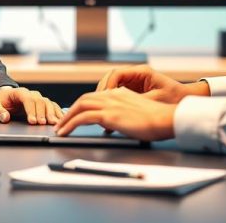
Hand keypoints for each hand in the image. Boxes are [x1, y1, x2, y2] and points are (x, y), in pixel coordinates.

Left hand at [0, 87, 63, 124]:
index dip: (31, 110)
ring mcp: (38, 98)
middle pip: (40, 101)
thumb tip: (5, 117)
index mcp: (20, 92)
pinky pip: (52, 106)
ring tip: (54, 123)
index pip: (28, 99)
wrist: (4, 97)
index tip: (32, 121)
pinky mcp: (43, 104)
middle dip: (42, 113)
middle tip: (43, 124)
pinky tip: (61, 120)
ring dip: (52, 113)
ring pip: (48, 103)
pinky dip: (57, 112)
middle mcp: (31, 94)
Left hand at [54, 88, 175, 140]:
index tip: (73, 115)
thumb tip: (110, 125)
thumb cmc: (157, 121)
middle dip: (70, 111)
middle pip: (84, 99)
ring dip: (67, 118)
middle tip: (61, 122)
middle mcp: (113, 95)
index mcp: (120, 93)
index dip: (81, 105)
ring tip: (60, 129)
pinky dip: (70, 124)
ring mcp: (110, 104)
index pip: (95, 97)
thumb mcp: (137, 113)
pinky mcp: (109, 115)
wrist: (165, 119)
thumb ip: (122, 115)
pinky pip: (83, 118)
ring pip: (80, 106)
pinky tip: (65, 132)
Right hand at [96, 64, 208, 103]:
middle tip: (97, 105)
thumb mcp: (156, 100)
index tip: (105, 98)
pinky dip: (112, 103)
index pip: (117, 74)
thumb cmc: (175, 98)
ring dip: (105, 98)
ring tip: (100, 110)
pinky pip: (118, 94)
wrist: (186, 100)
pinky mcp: (134, 91)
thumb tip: (120, 108)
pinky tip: (109, 113)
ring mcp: (134, 82)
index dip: (108, 86)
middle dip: (102, 92)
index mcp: (141, 72)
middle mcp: (136, 75)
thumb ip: (137, 102)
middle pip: (110, 79)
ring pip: (112, 87)